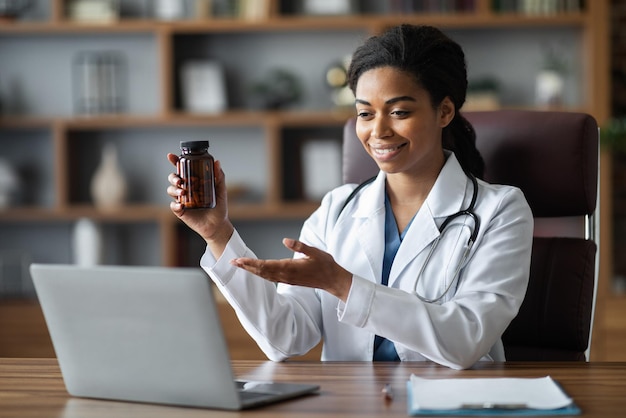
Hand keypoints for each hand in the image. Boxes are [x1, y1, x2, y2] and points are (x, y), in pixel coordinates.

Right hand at [166, 153, 233, 256]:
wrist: (218, 224)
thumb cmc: (219, 207)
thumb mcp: (221, 190)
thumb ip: (219, 177)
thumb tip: (217, 162)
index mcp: (194, 181)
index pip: (183, 169)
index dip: (175, 161)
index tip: (171, 156)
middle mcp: (186, 189)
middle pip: (173, 178)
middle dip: (174, 177)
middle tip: (181, 180)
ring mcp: (182, 200)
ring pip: (171, 190)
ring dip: (174, 189)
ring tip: (183, 192)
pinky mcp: (181, 211)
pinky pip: (173, 206)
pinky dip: (175, 205)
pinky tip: (181, 205)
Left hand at [230, 238, 352, 300]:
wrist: (332, 280)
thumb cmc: (325, 264)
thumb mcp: (315, 251)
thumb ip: (299, 246)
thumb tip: (285, 240)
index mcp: (290, 267)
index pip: (265, 265)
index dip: (251, 263)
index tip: (239, 260)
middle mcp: (286, 275)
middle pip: (261, 272)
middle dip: (247, 267)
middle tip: (233, 263)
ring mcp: (287, 279)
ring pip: (265, 276)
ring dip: (252, 271)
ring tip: (241, 266)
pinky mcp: (289, 280)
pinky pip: (271, 278)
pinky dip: (261, 274)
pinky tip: (256, 271)